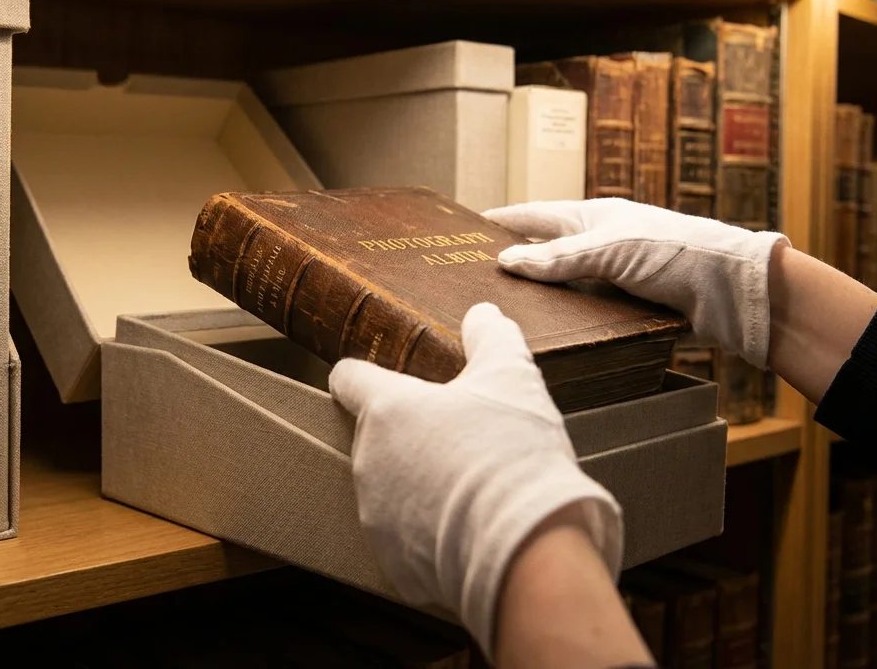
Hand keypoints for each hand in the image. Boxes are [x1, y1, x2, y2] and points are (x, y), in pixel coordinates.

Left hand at [329, 303, 621, 658]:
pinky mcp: (393, 562)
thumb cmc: (512, 454)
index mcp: (386, 409)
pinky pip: (407, 539)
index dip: (365, 374)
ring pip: (390, 489)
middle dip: (411, 436)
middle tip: (457, 438)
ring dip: (419, 485)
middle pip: (378, 437)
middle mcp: (368, 461)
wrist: (526, 546)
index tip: (380, 376)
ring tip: (470, 486)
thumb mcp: (512, 375)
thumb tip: (483, 314)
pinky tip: (470, 526)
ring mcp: (376, 516)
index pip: (349, 378)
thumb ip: (492, 337)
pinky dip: (430, 533)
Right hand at [483, 198, 787, 367]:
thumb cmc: (676, 253)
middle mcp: (600, 244)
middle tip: (474, 279)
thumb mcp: (610, 250)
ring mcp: (614, 277)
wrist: (731, 291)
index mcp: (593, 217)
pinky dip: (566, 322)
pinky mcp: (627, 307)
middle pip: (546, 253)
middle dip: (514, 263)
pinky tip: (546, 337)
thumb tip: (507, 260)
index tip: (468, 226)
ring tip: (501, 314)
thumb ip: (559, 258)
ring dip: (539, 299)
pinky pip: (585, 314)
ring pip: (564, 288)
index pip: (535, 215)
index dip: (503, 220)